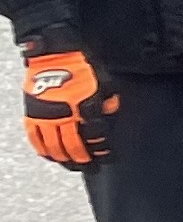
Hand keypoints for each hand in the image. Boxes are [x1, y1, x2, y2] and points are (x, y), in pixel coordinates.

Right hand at [20, 50, 112, 170]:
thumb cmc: (81, 65)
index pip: (96, 136)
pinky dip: (44, 151)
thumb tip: (110, 112)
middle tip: (92, 168)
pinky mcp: (32, 113)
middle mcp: (65, 114)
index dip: (103, 149)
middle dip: (85, 160)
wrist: (54, 53)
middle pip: (75, 146)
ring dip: (65, 160)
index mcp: (85, 106)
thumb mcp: (103, 81)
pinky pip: (36, 139)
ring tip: (73, 167)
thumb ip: (107, 100)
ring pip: (55, 146)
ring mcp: (46, 115)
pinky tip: (51, 157)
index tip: (109, 157)